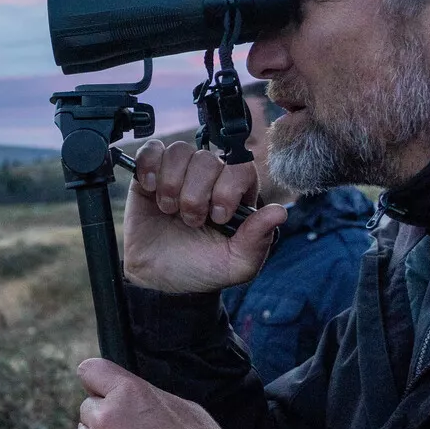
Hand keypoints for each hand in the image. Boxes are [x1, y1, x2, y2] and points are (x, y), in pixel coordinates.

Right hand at [123, 140, 286, 292]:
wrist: (156, 278)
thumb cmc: (198, 268)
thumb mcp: (235, 265)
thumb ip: (257, 240)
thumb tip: (279, 212)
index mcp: (234, 195)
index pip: (241, 167)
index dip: (228, 187)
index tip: (218, 217)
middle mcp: (209, 179)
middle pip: (207, 159)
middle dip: (196, 194)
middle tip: (190, 221)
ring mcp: (178, 173)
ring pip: (179, 152)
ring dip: (172, 183)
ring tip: (168, 209)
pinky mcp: (149, 173)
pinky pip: (151, 150)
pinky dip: (149, 165)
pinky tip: (150, 189)